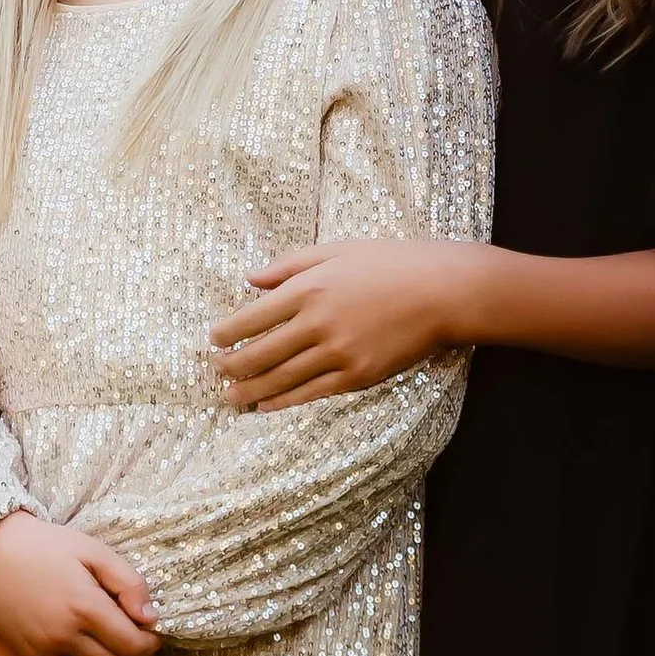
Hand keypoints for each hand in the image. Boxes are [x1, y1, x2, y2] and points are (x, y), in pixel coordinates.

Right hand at [0, 513, 158, 655]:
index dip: (151, 645)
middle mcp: (63, 637)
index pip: (132, 645)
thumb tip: (151, 618)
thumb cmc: (47, 547)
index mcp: (84, 606)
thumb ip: (128, 582)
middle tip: (145, 650)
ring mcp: (43, 654)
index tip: (154, 634)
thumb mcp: (94, 551)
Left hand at [211, 236, 464, 407]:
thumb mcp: (337, 249)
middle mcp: (317, 322)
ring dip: (251, 390)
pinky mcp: (357, 375)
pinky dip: (284, 402)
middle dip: (232, 365)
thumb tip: (250, 278)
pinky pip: (311, 393)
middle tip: (215, 371)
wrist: (441, 291)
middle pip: (261, 352)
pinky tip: (266, 406)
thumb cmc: (390, 262)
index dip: (228, 332)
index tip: (214, 339)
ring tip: (230, 397)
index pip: (253, 317)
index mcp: (309, 287)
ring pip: (281, 378)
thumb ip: (290, 263)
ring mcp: (338, 352)